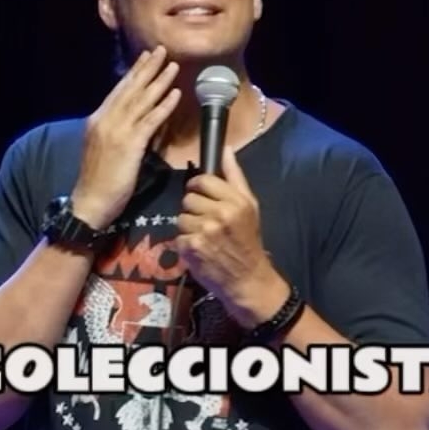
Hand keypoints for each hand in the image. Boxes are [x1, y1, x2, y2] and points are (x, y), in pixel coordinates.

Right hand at [70, 46, 181, 231]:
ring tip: (173, 66)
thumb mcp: (102, 150)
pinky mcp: (129, 145)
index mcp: (98, 120)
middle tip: (161, 50)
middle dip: (147, 68)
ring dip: (159, 81)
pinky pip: (150, 121)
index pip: (118, 91)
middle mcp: (106, 120)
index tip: (145, 58)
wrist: (90, 202)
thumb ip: (114, 132)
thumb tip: (130, 121)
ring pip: (142, 100)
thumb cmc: (97, 182)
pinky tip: (175, 94)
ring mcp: (117, 131)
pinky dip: (163, 106)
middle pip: (130, 89)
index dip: (133, 74)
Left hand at [173, 145, 278, 320]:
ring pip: (181, 218)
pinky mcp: (192, 248)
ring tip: (203, 238)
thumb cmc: (248, 242)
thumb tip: (225, 149)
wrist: (248, 280)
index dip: (198, 187)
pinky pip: (178, 237)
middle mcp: (219, 214)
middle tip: (205, 222)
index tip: (202, 197)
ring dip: (188, 228)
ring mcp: (204, 231)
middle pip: (188, 198)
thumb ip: (235, 177)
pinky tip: (199, 251)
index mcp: (235, 201)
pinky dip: (185, 245)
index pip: (203, 180)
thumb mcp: (250, 206)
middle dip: (194, 210)